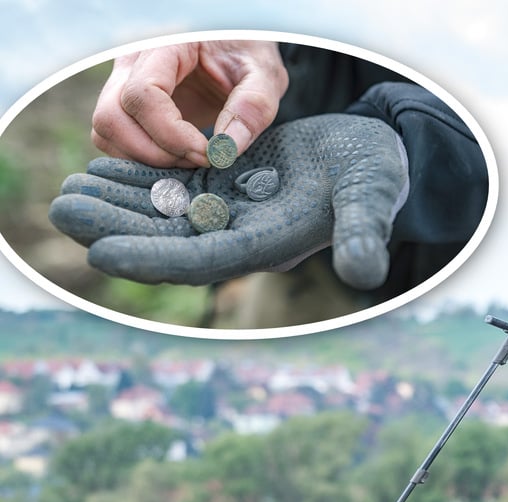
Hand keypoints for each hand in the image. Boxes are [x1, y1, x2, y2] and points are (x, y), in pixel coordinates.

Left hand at [49, 114, 408, 289]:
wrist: (372, 155)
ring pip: (163, 211)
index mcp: (270, 245)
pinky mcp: (226, 182)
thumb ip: (364, 234)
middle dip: (115, 228)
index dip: (153, 259)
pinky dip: (138, 179)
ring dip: (116, 203)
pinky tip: (102, 168)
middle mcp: (242, 233)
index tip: (102, 254)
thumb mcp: (373, 198)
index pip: (203, 260)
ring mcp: (230, 208)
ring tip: (69, 190)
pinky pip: (173, 185)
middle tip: (63, 211)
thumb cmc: (376, 175)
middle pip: (168, 237)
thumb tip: (365, 272)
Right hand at [91, 41, 288, 167]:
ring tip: (191, 159)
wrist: (238, 49)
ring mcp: (124, 83)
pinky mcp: (127, 106)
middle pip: (112, 116)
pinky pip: (114, 139)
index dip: (172, 134)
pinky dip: (142, 159)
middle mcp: (133, 62)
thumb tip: (226, 149)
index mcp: (165, 45)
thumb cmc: (248, 57)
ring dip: (146, 159)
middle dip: (156, 153)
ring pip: (106, 131)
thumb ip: (254, 105)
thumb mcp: (264, 73)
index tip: (208, 153)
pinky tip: (178, 157)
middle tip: (200, 160)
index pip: (143, 94)